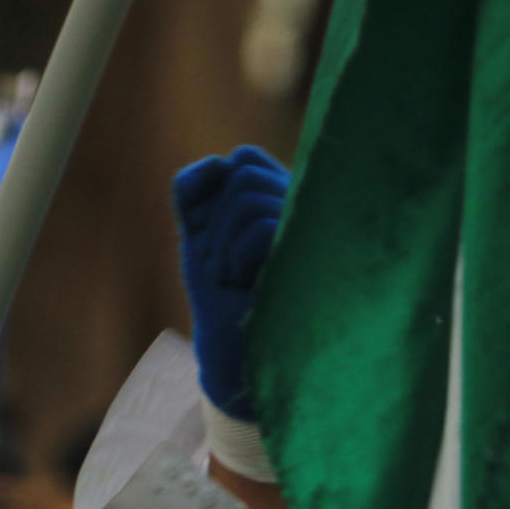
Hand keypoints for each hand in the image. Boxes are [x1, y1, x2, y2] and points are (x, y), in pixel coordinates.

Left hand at [173, 145, 290, 420]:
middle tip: (218, 265)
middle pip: (243, 173)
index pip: (245, 159)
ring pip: (247, 196)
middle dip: (213, 221)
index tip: (203, 230)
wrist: (233, 350)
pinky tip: (243, 283)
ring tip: (230, 277)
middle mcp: (303, 206)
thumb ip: (196, 195)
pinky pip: (261, 225)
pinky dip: (235, 256)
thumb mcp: (200, 237)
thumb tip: (219, 163)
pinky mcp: (312, 253)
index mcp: (280, 198)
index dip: (211, 187)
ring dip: (220, 243)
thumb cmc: (218, 295)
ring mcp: (312, 228)